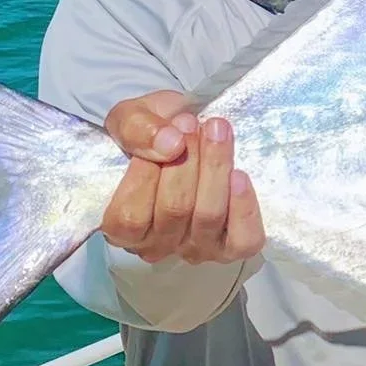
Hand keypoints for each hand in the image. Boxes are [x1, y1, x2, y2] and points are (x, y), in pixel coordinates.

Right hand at [101, 92, 263, 264]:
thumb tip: (170, 145)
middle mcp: (157, 244)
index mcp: (122, 226)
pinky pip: (242, 239)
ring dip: (214, 169)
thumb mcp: (130, 117)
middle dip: (185, 161)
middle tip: (190, 123)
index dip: (146, 174)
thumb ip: (137, 130)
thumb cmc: (153, 132)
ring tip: (217, 130)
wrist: (189, 129)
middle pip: (173, 212)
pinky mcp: (233, 245)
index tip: (162, 134)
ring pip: (207, 217)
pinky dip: (243, 208)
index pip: (130, 217)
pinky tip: (240, 175)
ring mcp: (196, 248)